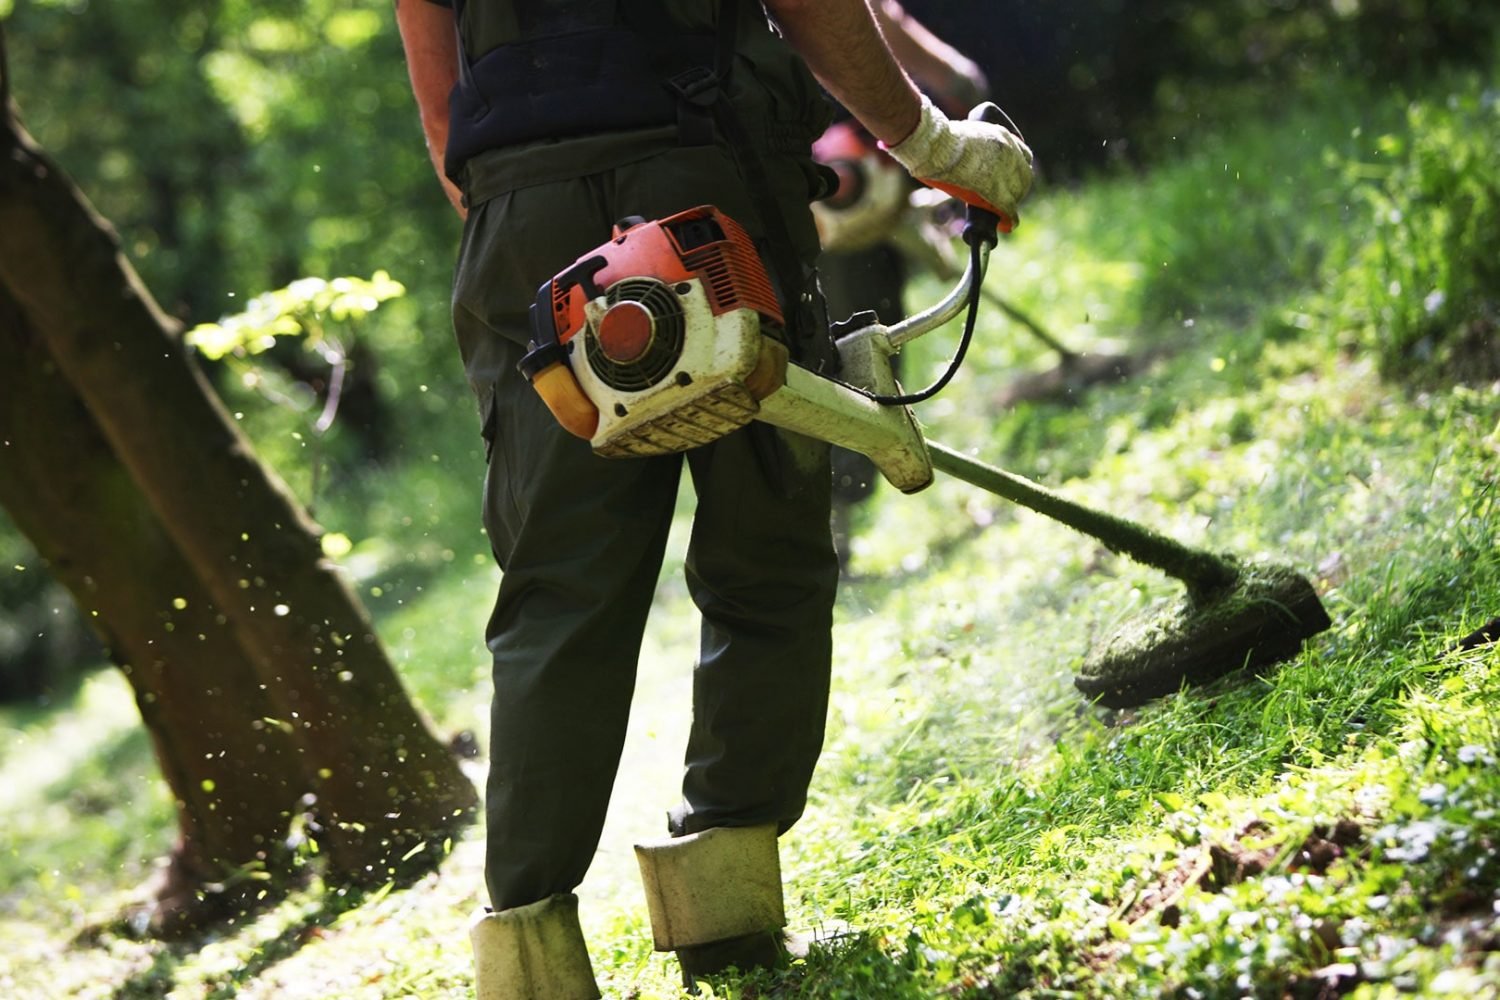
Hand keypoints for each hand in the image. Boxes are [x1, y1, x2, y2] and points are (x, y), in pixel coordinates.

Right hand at [884, 96, 1032, 227]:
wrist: (939, 146)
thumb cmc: (941, 139)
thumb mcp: (965, 133)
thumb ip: (969, 145)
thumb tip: (955, 156)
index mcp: (1003, 136)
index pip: (1022, 155)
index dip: (1018, 169)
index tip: (1011, 176)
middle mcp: (1010, 152)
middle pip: (1024, 175)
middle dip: (1018, 187)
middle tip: (1007, 196)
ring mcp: (1004, 172)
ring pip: (1017, 192)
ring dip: (1012, 203)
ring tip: (1005, 212)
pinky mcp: (995, 190)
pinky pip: (1008, 208)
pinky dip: (1009, 219)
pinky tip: (1008, 225)